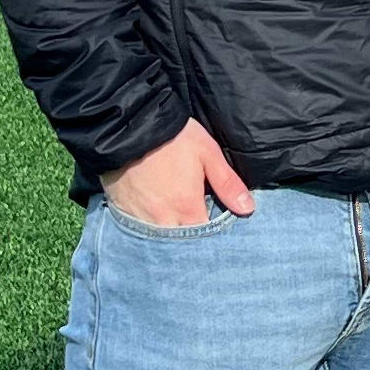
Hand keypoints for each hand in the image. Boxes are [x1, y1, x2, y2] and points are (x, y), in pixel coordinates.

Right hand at [103, 118, 253, 228]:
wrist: (128, 125)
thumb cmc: (172, 137)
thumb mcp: (207, 153)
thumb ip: (227, 183)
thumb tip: (247, 208)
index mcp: (187, 208)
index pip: (205, 237)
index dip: (213, 235)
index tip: (215, 226)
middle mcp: (162, 219)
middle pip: (180, 243)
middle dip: (189, 240)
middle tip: (194, 228)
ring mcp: (139, 217)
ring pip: (157, 240)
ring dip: (167, 235)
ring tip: (173, 223)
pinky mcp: (122, 211)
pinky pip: (137, 229)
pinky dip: (146, 227)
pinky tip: (151, 216)